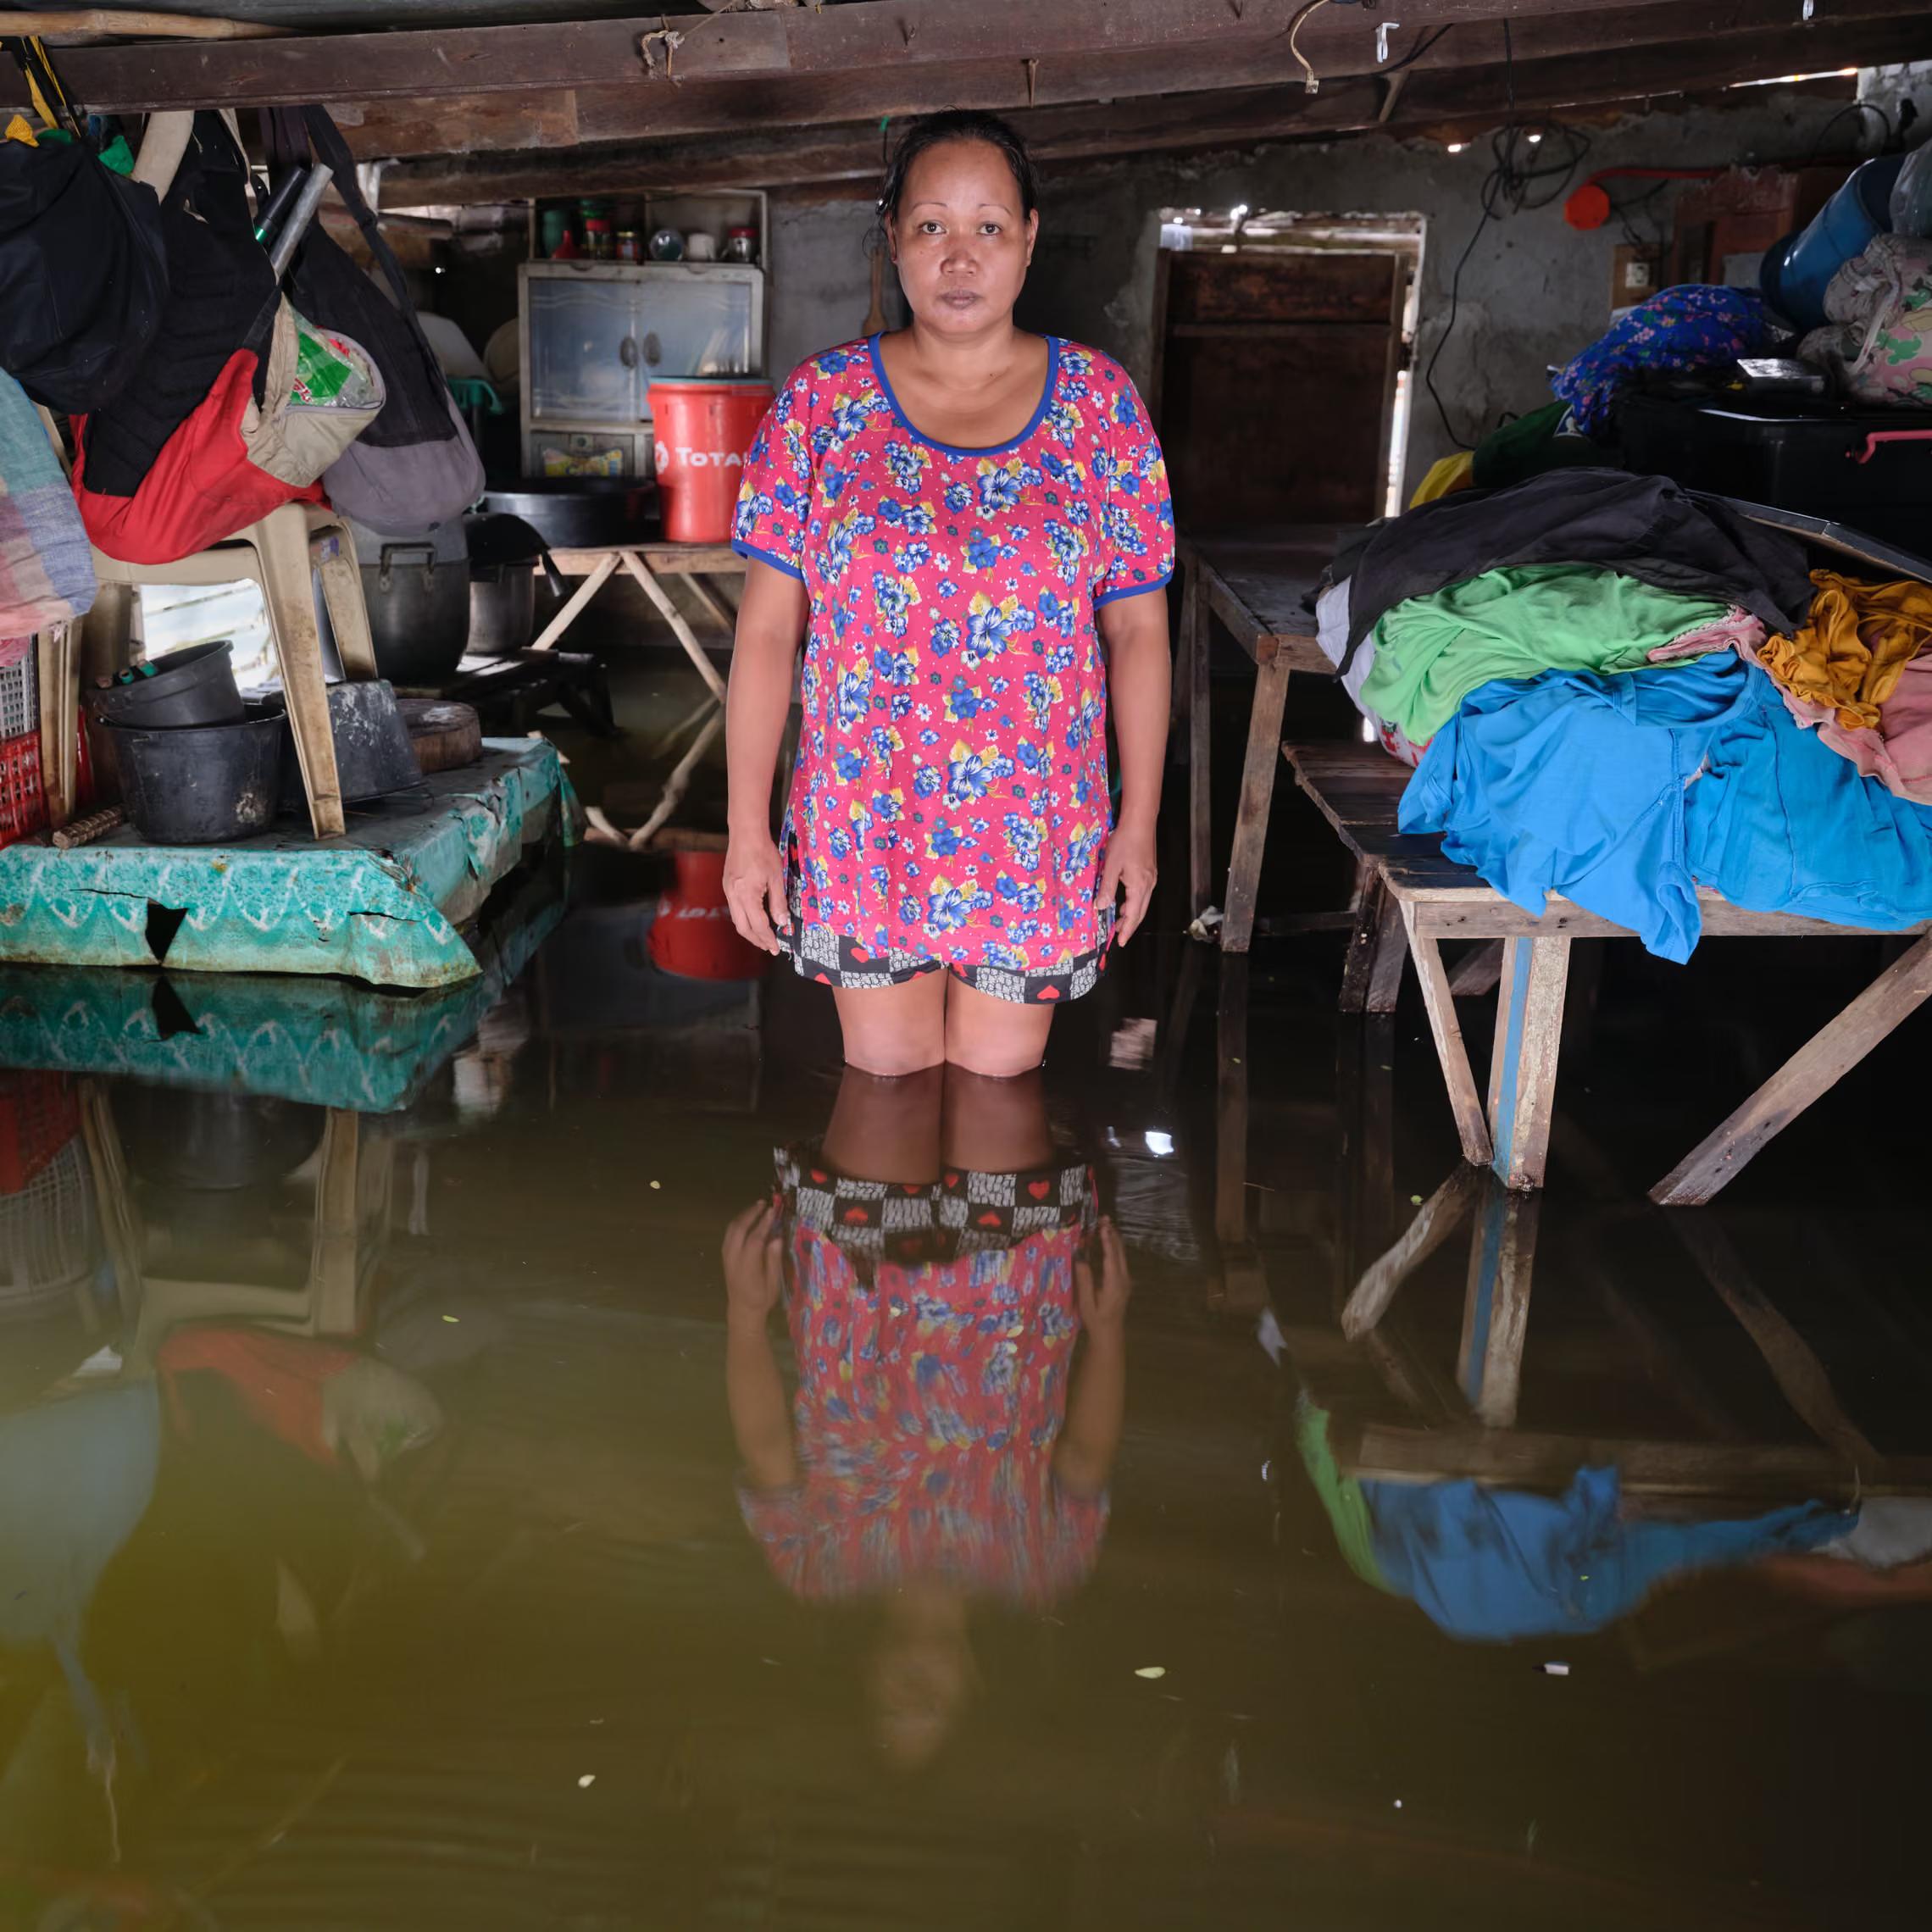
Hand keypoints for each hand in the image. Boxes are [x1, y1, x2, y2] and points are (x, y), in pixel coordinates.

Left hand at [723, 1199, 783, 1321]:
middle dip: (751, 1214)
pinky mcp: (725, 1256)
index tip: (773, 1211)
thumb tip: (777, 1238)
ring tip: (756, 1207)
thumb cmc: (762, 1297)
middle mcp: (734, 1258)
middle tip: (763, 1204)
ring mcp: (727, 1256)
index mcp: (748, 1266)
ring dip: (743, 1216)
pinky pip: (729, 1234)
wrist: (742, 1309)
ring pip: (731, 1230)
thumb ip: (773, 1259)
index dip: (764, 1223)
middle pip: (739, 1229)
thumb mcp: (773, 1282)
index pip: (755, 1239)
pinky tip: (747, 1219)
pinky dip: (737, 1223)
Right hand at [724, 829, 787, 954]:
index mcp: (747, 895)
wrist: (746, 833)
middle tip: (769, 947)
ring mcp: (728, 891)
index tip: (776, 948)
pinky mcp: (727, 886)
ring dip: (750, 931)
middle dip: (756, 940)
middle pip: (743, 928)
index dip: (768, 939)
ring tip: (763, 937)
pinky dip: (745, 919)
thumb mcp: (777, 878)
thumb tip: (783, 922)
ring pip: (737, 919)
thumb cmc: (763, 852)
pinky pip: (735, 909)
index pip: (758, 925)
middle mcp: (734, 896)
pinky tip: (754, 919)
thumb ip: (779, 902)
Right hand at [1075, 1216, 1130, 1334]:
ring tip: (1106, 1225)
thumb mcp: (1086, 1301)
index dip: (1107, 1240)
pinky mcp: (1124, 1283)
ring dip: (1114, 1240)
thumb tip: (1079, 1256)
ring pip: (1121, 1255)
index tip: (1102, 1226)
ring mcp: (1126, 1281)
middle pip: (1119, 1252)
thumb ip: (1084, 1279)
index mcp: (1114, 1283)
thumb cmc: (1095, 1319)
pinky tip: (1109, 1243)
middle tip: (1103, 1218)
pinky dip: (1114, 1248)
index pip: (1111, 1257)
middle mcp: (1123, 1279)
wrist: (1109, 1334)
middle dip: (1112, 1234)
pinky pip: (1120, 1261)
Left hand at [1093, 821, 1155, 947]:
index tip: (1120, 942)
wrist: (1140, 822)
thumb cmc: (1124, 842)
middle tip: (1120, 937)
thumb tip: (1101, 907)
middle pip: (1140, 912)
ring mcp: (1151, 878)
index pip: (1132, 915)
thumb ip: (1107, 888)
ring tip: (1119, 922)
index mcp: (1139, 887)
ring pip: (1142, 904)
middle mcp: (1148, 885)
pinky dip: (1134, 903)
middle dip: (1130, 926)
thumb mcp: (1111, 866)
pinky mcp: (1150, 872)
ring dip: (1131, 914)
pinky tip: (1125, 902)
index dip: (1126, 930)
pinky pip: (1143, 894)